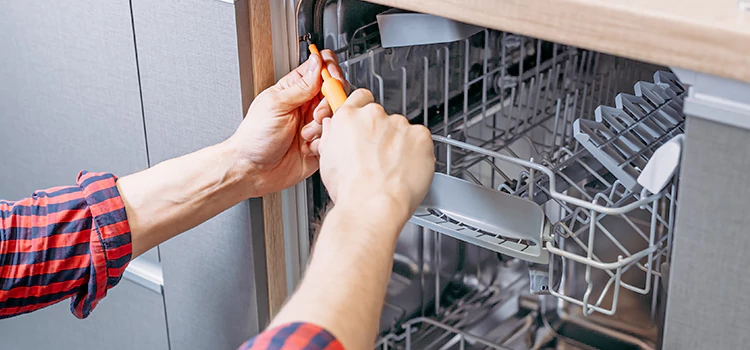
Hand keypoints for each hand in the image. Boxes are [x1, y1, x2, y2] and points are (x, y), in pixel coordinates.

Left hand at [226, 50, 343, 196]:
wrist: (253, 171)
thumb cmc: (255, 137)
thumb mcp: (276, 104)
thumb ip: (301, 85)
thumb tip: (318, 62)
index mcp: (295, 89)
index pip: (321, 68)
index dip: (330, 70)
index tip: (331, 80)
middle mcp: (307, 105)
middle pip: (335, 92)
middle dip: (328, 104)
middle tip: (315, 115)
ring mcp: (315, 125)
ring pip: (336, 117)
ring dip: (322, 126)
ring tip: (305, 135)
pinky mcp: (320, 144)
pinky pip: (334, 138)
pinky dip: (323, 143)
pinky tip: (307, 148)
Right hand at [317, 89, 434, 221]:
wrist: (372, 206)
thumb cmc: (350, 190)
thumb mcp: (327, 160)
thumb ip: (332, 136)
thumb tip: (334, 127)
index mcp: (349, 118)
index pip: (360, 97)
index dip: (364, 110)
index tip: (367, 122)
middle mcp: (374, 115)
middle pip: (382, 117)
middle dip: (382, 134)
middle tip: (378, 157)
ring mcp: (399, 124)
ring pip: (402, 130)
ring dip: (400, 144)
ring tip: (392, 169)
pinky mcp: (420, 136)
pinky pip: (421, 140)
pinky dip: (417, 152)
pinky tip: (406, 169)